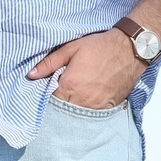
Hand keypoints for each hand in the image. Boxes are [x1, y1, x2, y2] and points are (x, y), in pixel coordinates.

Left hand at [28, 29, 142, 108]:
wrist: (130, 50)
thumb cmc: (100, 47)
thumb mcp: (71, 49)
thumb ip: (49, 63)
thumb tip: (31, 75)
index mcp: (69, 86)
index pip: (50, 100)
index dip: (47, 96)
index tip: (49, 91)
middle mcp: (81, 100)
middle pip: (63, 110)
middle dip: (59, 104)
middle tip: (62, 94)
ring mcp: (95, 106)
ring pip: (77, 114)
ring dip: (73, 108)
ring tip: (76, 96)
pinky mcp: (107, 107)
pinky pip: (92, 114)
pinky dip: (87, 109)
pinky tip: (88, 99)